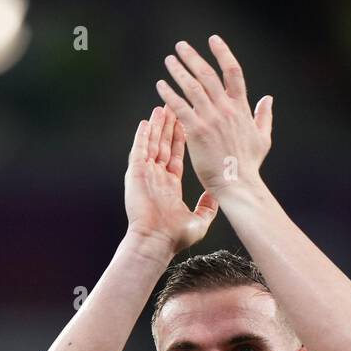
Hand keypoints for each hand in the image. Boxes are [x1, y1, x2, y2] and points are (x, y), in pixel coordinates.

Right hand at [124, 104, 218, 255]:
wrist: (156, 242)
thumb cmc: (175, 237)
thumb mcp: (199, 220)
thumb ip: (207, 207)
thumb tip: (214, 196)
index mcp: (170, 186)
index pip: (176, 156)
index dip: (180, 139)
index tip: (185, 123)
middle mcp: (157, 177)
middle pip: (164, 145)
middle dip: (169, 126)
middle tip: (174, 107)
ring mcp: (146, 175)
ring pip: (152, 144)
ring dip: (157, 126)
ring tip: (162, 107)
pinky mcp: (136, 174)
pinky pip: (139, 151)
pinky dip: (142, 136)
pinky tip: (146, 122)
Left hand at [155, 35, 272, 197]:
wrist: (238, 184)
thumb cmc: (249, 165)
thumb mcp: (263, 138)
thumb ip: (264, 116)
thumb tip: (268, 98)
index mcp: (242, 108)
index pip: (233, 72)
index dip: (223, 53)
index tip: (213, 39)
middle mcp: (226, 109)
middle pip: (207, 75)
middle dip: (193, 57)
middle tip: (180, 47)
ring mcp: (211, 119)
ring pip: (192, 87)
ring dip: (179, 71)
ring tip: (170, 60)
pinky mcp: (196, 131)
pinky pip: (179, 107)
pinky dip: (169, 94)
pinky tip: (160, 86)